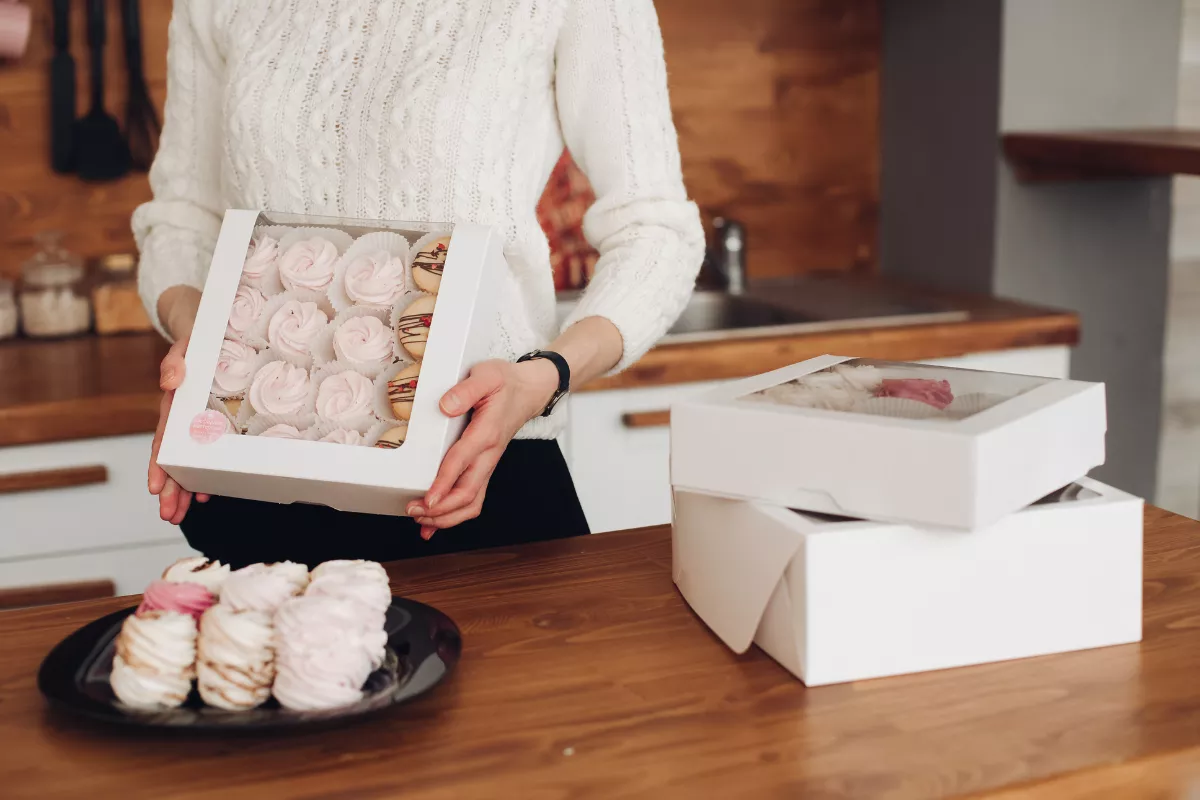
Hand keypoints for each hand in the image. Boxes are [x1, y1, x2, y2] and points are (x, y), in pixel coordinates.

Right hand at [149, 287, 206, 524]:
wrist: (209, 328)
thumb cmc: (197, 337)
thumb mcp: (186, 345)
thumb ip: (176, 362)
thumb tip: (170, 381)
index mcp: (176, 404)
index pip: (164, 440)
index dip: (161, 465)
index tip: (157, 488)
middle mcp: (184, 417)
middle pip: (173, 458)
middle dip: (170, 488)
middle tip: (169, 515)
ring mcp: (198, 422)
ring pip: (188, 460)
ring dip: (183, 488)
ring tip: (180, 514)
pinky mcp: (214, 421)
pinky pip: (207, 452)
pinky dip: (205, 473)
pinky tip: (207, 494)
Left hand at [407, 359, 558, 538]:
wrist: (529, 390)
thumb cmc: (506, 382)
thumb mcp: (486, 375)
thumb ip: (465, 390)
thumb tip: (445, 406)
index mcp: (486, 433)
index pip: (462, 462)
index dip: (444, 483)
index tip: (427, 499)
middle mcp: (489, 454)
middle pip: (468, 493)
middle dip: (440, 509)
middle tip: (413, 511)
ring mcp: (488, 464)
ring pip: (472, 502)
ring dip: (447, 517)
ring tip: (421, 521)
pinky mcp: (484, 467)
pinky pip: (472, 497)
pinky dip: (454, 515)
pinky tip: (434, 523)